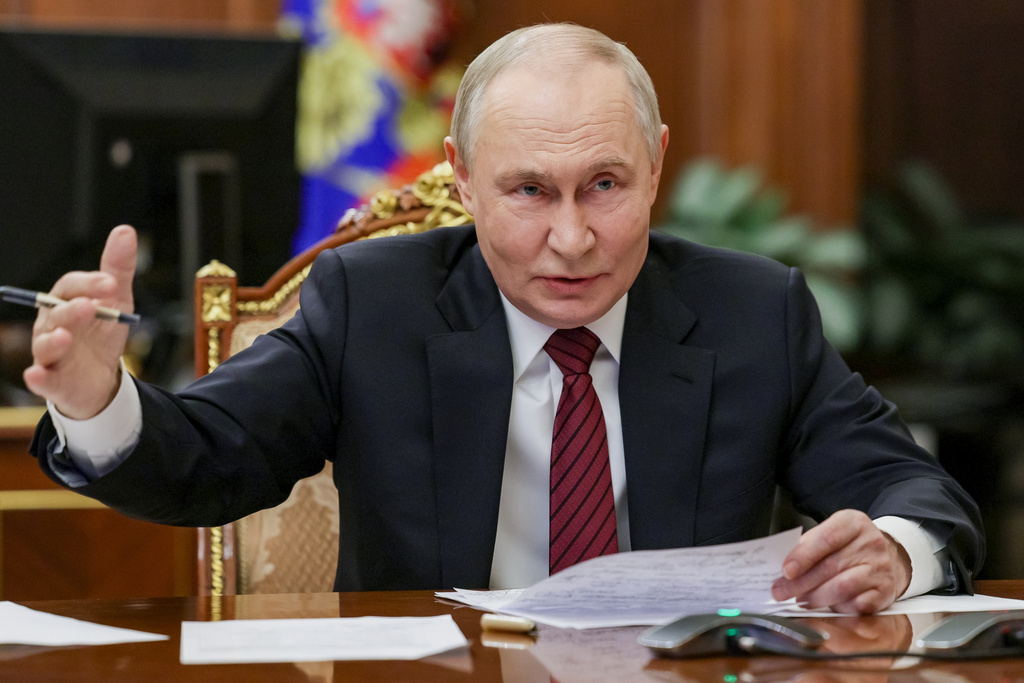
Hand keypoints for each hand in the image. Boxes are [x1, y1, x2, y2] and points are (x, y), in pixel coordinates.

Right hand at [23, 225, 136, 418]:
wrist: (102, 376)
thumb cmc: (101, 332)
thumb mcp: (116, 298)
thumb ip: (118, 268)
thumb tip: (125, 230)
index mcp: (66, 300)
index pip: (71, 286)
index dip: (89, 283)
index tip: (111, 283)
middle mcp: (52, 324)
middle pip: (57, 314)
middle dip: (72, 310)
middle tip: (90, 306)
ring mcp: (50, 353)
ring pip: (46, 345)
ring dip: (53, 341)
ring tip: (64, 337)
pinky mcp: (53, 380)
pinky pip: (42, 378)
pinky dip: (38, 377)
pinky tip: (36, 375)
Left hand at [771, 509, 911, 613]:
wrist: (890, 558)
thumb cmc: (851, 546)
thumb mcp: (832, 533)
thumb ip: (808, 545)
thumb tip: (781, 566)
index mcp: (853, 523)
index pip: (826, 538)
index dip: (804, 555)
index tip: (786, 570)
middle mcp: (871, 543)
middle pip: (830, 566)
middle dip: (800, 583)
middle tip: (780, 591)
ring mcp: (881, 568)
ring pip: (843, 587)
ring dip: (816, 597)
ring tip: (800, 600)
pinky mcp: (885, 592)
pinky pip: (857, 605)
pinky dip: (838, 608)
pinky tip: (825, 607)